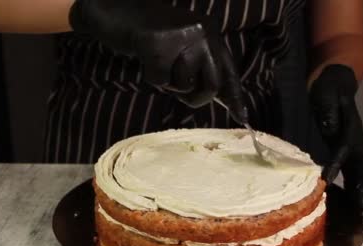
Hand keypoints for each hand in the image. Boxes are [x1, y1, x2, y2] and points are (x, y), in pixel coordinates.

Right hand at [69, 0, 244, 113]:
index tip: (241, 116)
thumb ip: (202, 68)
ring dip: (169, 84)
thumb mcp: (185, 47)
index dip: (235, 96)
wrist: (120, 12)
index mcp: (211, 32)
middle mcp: (202, 31)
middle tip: (180, 93)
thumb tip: (222, 99)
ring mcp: (182, 37)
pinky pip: (161, 81)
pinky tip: (146, 58)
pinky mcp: (158, 44)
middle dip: (197, 97)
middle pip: (213, 84)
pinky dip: (151, 77)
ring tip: (159, 62)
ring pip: (185, 85)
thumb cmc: (153, 37)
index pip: (228, 70)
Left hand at [310, 64, 362, 215]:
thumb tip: (329, 126)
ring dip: (361, 194)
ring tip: (361, 216)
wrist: (336, 83)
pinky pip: (350, 175)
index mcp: (350, 130)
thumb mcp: (326, 91)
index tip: (327, 179)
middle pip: (362, 168)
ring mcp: (352, 150)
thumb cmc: (329, 88)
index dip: (336, 164)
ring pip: (359, 175)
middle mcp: (355, 143)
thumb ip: (327, 107)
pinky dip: (351, 191)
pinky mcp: (345, 154)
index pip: (343, 150)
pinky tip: (346, 207)